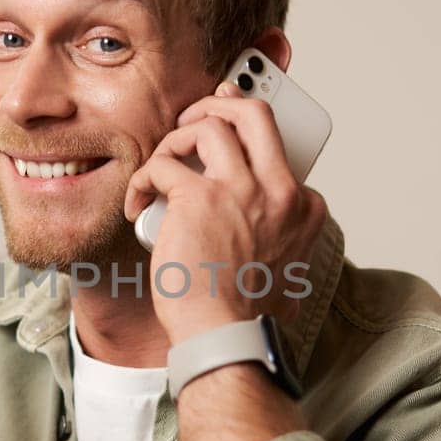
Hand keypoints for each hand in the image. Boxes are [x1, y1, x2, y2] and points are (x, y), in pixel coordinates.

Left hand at [124, 81, 326, 344]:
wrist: (225, 336)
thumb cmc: (243, 311)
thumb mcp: (281, 266)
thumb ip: (273, 234)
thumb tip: (252, 223)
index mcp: (302, 207)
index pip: (275, 152)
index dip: (243, 143)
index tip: (221, 140)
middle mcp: (279, 191)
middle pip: (254, 114)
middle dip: (220, 104)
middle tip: (195, 120)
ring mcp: (242, 190)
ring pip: (210, 124)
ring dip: (177, 137)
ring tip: (163, 162)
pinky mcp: (199, 198)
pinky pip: (163, 164)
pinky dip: (143, 178)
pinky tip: (137, 201)